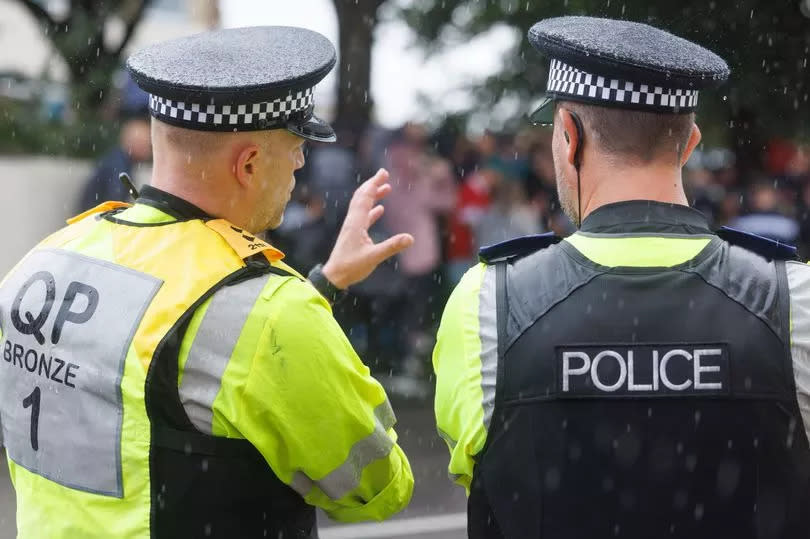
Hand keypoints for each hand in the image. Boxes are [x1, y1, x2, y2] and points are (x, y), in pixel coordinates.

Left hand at [322, 169, 413, 288]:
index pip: (365, 197)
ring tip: (385, 188)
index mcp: (356, 223)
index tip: (383, 172)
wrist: (334, 277)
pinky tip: (380, 209)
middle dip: (373, 184)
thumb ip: (392, 247)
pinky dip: (372, 210)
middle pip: (361, 197)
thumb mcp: (374, 257)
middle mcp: (353, 221)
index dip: (374, 184)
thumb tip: (410, 238)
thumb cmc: (351, 267)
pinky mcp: (354, 235)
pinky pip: (363, 217)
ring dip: (373, 195)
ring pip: (362, 206)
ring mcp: (352, 228)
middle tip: (384, 174)